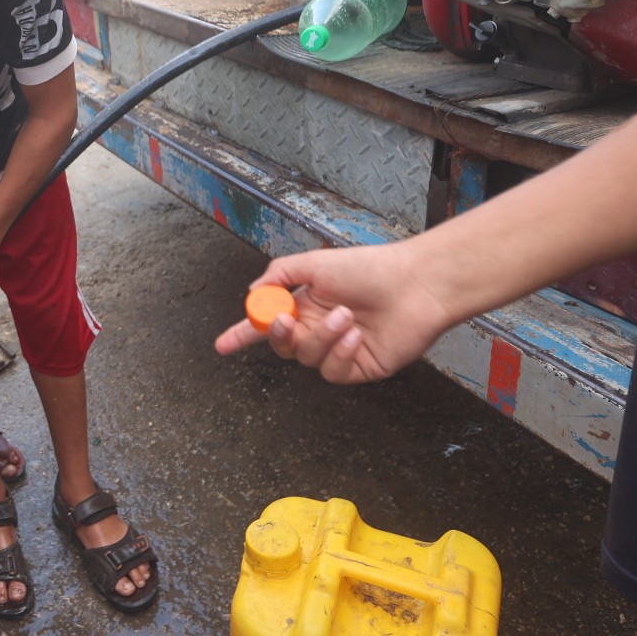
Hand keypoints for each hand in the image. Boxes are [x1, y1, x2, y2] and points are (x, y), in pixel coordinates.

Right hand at [212, 242, 457, 384]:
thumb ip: (279, 276)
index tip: (222, 345)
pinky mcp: (358, 367)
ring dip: (321, 338)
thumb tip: (254, 294)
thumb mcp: (315, 264)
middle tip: (286, 321)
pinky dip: (340, 353)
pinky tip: (355, 336)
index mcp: (305, 305)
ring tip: (346, 316)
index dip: (243, 335)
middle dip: (278, 336)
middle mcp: (318, 329)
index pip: (267, 324)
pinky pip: (333, 371)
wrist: (414, 284)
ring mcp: (338, 350)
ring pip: (307, 359)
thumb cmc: (368, 268)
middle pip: (282, 346)